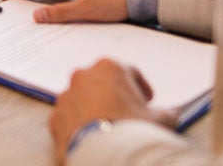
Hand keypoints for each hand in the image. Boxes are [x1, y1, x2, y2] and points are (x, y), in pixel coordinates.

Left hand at [49, 59, 175, 163]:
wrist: (105, 156)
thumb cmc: (132, 132)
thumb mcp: (161, 119)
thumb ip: (164, 111)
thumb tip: (167, 115)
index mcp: (109, 67)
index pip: (128, 71)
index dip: (140, 87)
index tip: (146, 100)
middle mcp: (83, 76)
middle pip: (102, 82)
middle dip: (114, 96)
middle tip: (127, 113)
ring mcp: (66, 96)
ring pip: (83, 98)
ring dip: (95, 108)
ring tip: (110, 127)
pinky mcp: (55, 117)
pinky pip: (70, 117)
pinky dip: (80, 124)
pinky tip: (94, 136)